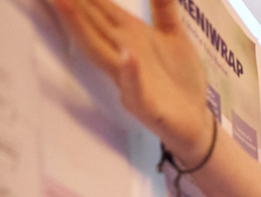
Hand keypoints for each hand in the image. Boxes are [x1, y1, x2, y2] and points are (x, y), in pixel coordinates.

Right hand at [52, 0, 212, 162]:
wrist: (197, 121)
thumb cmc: (181, 79)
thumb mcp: (174, 37)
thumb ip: (162, 9)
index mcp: (130, 36)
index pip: (100, 8)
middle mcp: (123, 54)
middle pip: (91, 24)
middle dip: (71, 4)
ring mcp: (131, 80)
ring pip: (101, 52)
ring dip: (82, 28)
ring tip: (63, 3)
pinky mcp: (147, 104)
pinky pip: (135, 86)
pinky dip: (130, 71)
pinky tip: (127, 56)